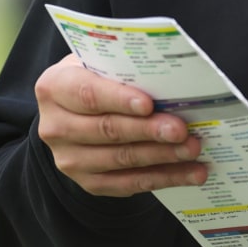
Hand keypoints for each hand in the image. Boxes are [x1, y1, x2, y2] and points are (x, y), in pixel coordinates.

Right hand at [35, 54, 208, 196]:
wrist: (75, 111)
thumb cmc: (96, 78)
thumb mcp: (98, 62)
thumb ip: (122, 68)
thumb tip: (170, 78)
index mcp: (54, 88)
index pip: (88, 94)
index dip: (118, 99)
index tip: (149, 104)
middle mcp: (55, 127)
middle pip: (107, 130)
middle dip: (149, 130)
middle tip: (182, 130)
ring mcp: (69, 159)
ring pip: (122, 160)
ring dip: (162, 156)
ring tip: (193, 149)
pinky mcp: (88, 182)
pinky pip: (130, 184)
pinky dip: (164, 178)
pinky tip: (191, 172)